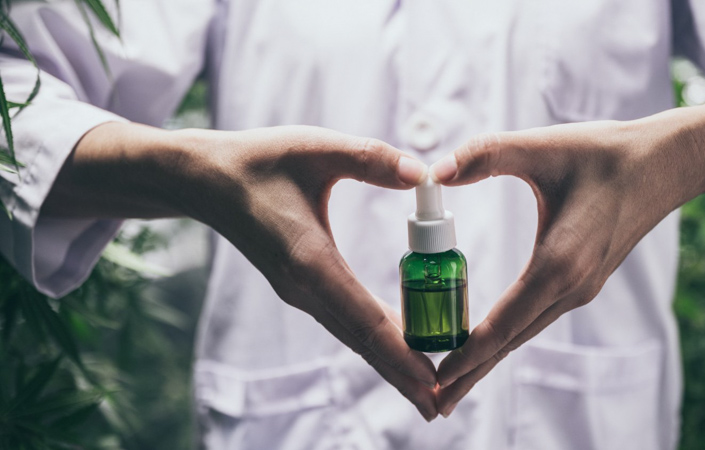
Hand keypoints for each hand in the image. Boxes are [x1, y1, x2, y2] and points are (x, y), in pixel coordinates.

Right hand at [44, 124, 439, 419]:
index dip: (400, 352)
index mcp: (310, 260)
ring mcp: (301, 292)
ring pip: (353, 336)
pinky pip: (344, 321)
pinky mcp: (301, 287)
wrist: (204, 182)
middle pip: (362, 341)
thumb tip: (424, 174)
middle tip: (441, 405)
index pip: (364, 317)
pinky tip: (398, 347)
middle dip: (402, 374)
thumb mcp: (314, 148)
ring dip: (390, 363)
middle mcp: (305, 288)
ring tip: (427, 390)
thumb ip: (370, 159)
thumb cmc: (258, 161)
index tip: (430, 383)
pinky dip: (373, 340)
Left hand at [429, 95, 704, 416]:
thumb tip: (432, 173)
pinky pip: (536, 318)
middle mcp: (571, 287)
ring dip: (488, 359)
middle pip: (511, 342)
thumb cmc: (607, 152)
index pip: (504, 324)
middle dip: (471, 373)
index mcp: (559, 263)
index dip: (467, 354)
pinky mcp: (583, 282)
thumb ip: (486, 155)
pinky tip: (489, 343)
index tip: (436, 381)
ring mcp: (580, 289)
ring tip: (454, 385)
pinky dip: (507, 337)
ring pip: (523, 333)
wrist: (668, 164)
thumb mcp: (543, 146)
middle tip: (433, 406)